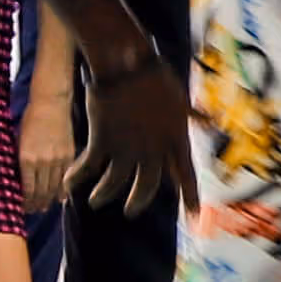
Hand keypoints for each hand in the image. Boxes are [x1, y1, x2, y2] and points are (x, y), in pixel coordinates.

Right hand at [64, 43, 189, 213]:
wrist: (126, 64)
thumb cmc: (155, 76)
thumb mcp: (181, 98)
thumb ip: (194, 116)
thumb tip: (211, 122)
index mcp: (176, 138)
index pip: (186, 174)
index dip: (190, 197)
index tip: (193, 216)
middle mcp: (154, 149)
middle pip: (147, 186)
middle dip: (137, 201)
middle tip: (130, 211)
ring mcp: (128, 147)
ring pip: (115, 183)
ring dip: (103, 194)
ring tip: (94, 201)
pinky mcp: (103, 141)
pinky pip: (88, 167)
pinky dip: (77, 176)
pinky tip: (69, 183)